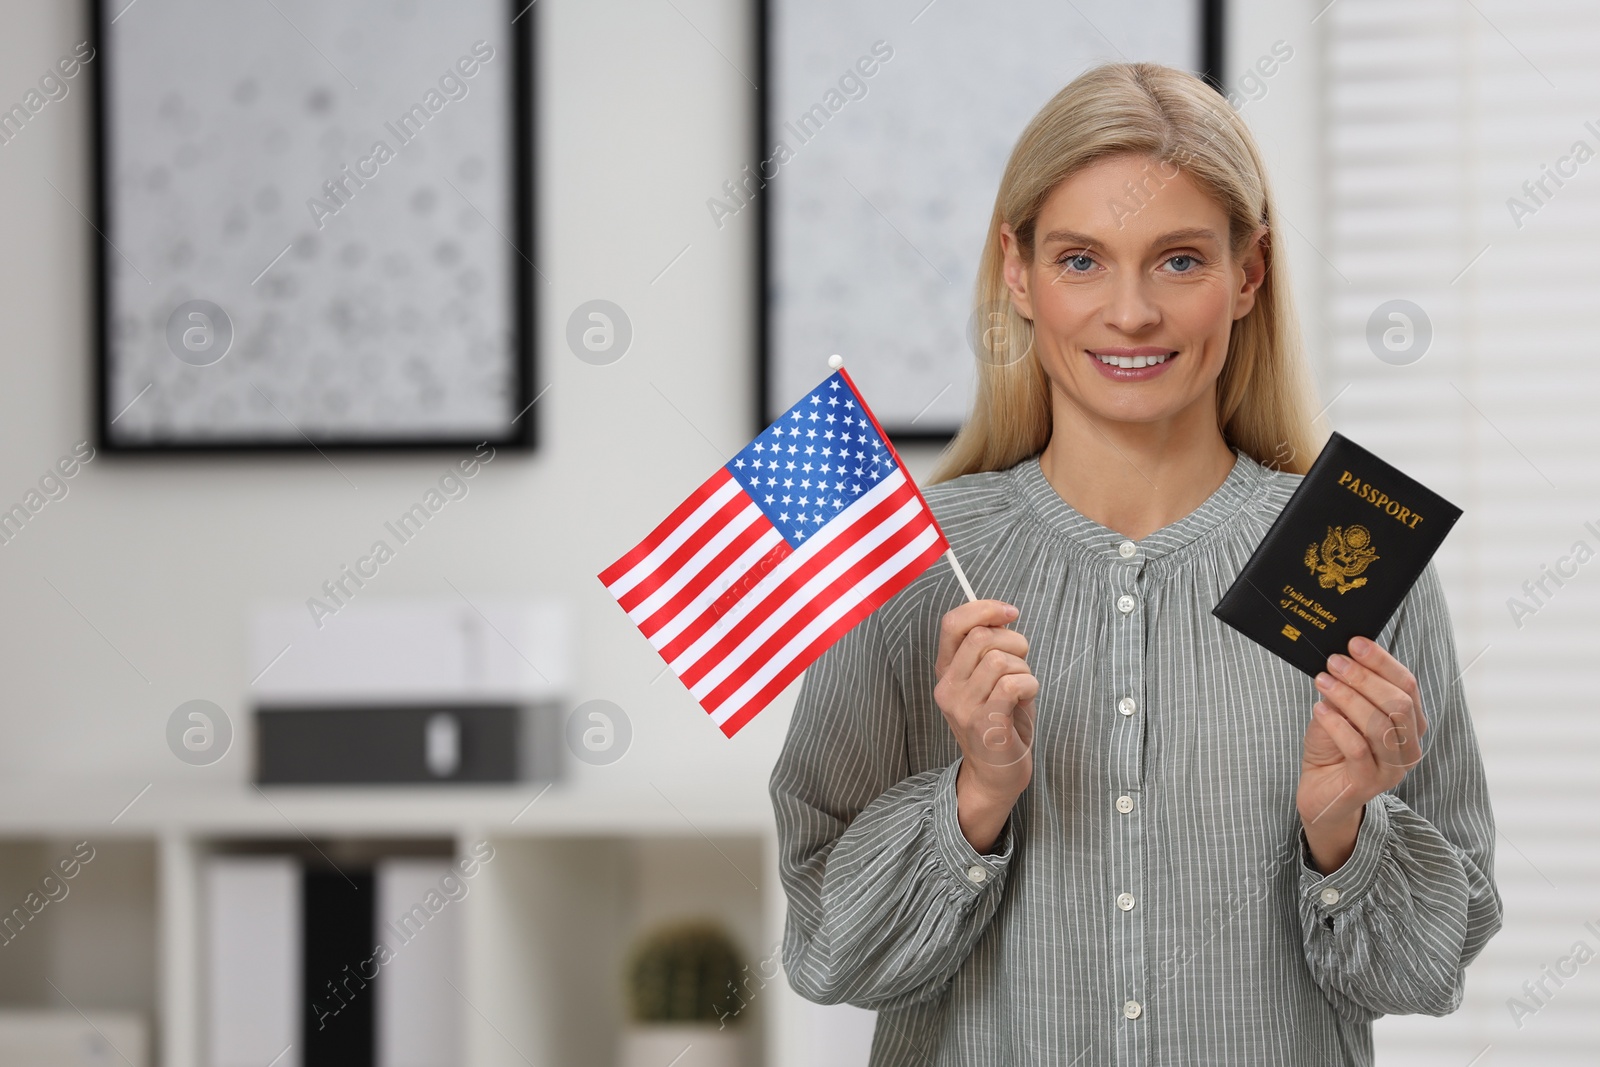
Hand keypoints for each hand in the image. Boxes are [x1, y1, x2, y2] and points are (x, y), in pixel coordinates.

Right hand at [933, 599, 1036, 851]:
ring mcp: (963, 707)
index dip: (983, 608)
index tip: (1010, 613)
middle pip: (982, 637)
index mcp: (946, 672)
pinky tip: (1027, 699)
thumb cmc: (1000, 721)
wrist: (996, 775)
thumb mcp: (988, 680)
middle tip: (1023, 663)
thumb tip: (1002, 613)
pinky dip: (1030, 685)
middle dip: (1015, 642)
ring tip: (1022, 688)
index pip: (952, 624)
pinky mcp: (985, 724)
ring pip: (1000, 660)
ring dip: (1024, 669)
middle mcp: (948, 688)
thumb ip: (989, 648)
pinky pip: (1014, 684)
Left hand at [1297, 636, 1427, 872]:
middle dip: (1364, 678)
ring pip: (1380, 725)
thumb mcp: (1342, 710)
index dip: (1382, 661)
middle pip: (1398, 703)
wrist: (1320, 790)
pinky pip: (1357, 748)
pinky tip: (1319, 709)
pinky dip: (1337, 724)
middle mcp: (1409, 746)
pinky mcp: (1369, 783)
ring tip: (1323, 681)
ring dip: (1349, 697)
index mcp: (1411, 723)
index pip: (1408, 685)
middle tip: (1334, 661)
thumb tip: (1343, 654)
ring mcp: (1393, 768)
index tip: (1355, 642)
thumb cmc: (1333, 746)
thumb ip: (1350, 688)